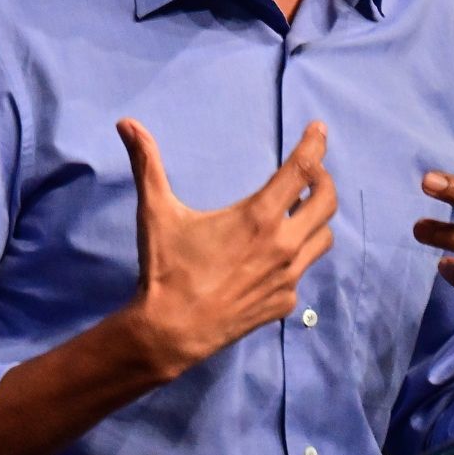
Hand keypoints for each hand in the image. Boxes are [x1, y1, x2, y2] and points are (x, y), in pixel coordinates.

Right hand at [118, 119, 336, 375]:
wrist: (172, 331)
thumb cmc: (166, 268)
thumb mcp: (156, 211)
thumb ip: (146, 163)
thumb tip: (126, 123)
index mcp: (258, 217)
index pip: (302, 170)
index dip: (313, 144)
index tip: (319, 128)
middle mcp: (283, 245)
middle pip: (327, 202)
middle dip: (324, 178)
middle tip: (313, 169)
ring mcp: (288, 277)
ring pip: (323, 238)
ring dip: (316, 219)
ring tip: (299, 212)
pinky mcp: (284, 302)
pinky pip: (302, 271)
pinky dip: (296, 256)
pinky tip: (274, 257)